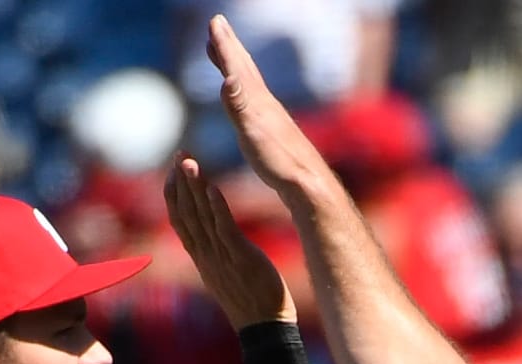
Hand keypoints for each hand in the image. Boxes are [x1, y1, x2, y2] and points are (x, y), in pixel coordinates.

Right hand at [164, 153, 295, 329]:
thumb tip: (215, 238)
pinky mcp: (241, 260)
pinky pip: (224, 231)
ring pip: (201, 219)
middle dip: (180, 185)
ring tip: (188, 162)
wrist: (265, 329)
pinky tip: (212, 188)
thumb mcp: (228, 276)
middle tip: (178, 156)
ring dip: (193, 189)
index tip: (172, 173)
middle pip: (186, 216)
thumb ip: (219, 254)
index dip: (174, 197)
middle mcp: (207, 257)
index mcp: (203, 260)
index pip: (181, 223)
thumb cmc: (252, 303)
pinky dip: (217, 209)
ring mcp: (222, 259)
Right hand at [205, 14, 332, 205]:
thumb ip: (238, 105)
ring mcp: (270, 118)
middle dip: (229, 46)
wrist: (307, 184)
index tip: (214, 20)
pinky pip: (254, 106)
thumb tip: (227, 78)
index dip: (223, 45)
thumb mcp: (252, 133)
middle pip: (244, 68)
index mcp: (256, 101)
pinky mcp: (274, 134)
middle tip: (218, 25)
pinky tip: (246, 102)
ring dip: (236, 67)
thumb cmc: (278, 162)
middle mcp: (265, 104)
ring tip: (226, 57)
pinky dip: (244, 96)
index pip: (236, 66)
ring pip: (250, 85)